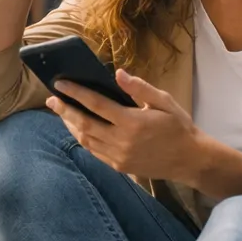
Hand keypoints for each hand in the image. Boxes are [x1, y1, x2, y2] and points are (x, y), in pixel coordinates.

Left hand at [45, 70, 208, 184]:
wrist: (190, 160)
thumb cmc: (178, 126)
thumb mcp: (164, 101)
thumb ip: (139, 88)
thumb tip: (117, 73)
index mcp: (132, 122)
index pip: (96, 104)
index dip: (75, 93)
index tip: (60, 83)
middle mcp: (122, 141)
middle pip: (84, 124)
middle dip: (64, 110)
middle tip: (51, 99)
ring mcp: (118, 156)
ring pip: (85, 139)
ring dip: (70, 124)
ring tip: (61, 111)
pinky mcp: (119, 166)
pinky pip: (94, 151)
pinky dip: (82, 138)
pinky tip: (77, 128)